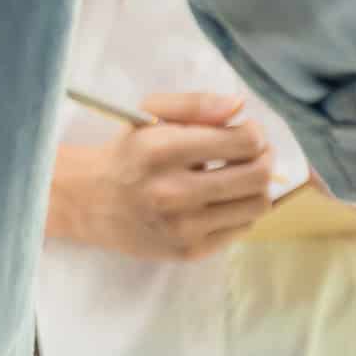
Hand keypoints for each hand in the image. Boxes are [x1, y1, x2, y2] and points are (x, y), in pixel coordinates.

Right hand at [50, 92, 274, 259]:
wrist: (89, 202)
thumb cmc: (129, 154)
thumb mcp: (150, 115)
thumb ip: (195, 104)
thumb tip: (240, 105)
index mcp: (163, 150)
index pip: (244, 141)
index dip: (256, 133)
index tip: (247, 131)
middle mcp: (172, 192)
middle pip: (258, 175)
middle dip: (265, 159)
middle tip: (255, 154)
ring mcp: (182, 227)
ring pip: (258, 204)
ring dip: (257, 187)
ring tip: (239, 176)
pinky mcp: (189, 251)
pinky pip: (243, 228)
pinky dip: (241, 210)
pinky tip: (222, 200)